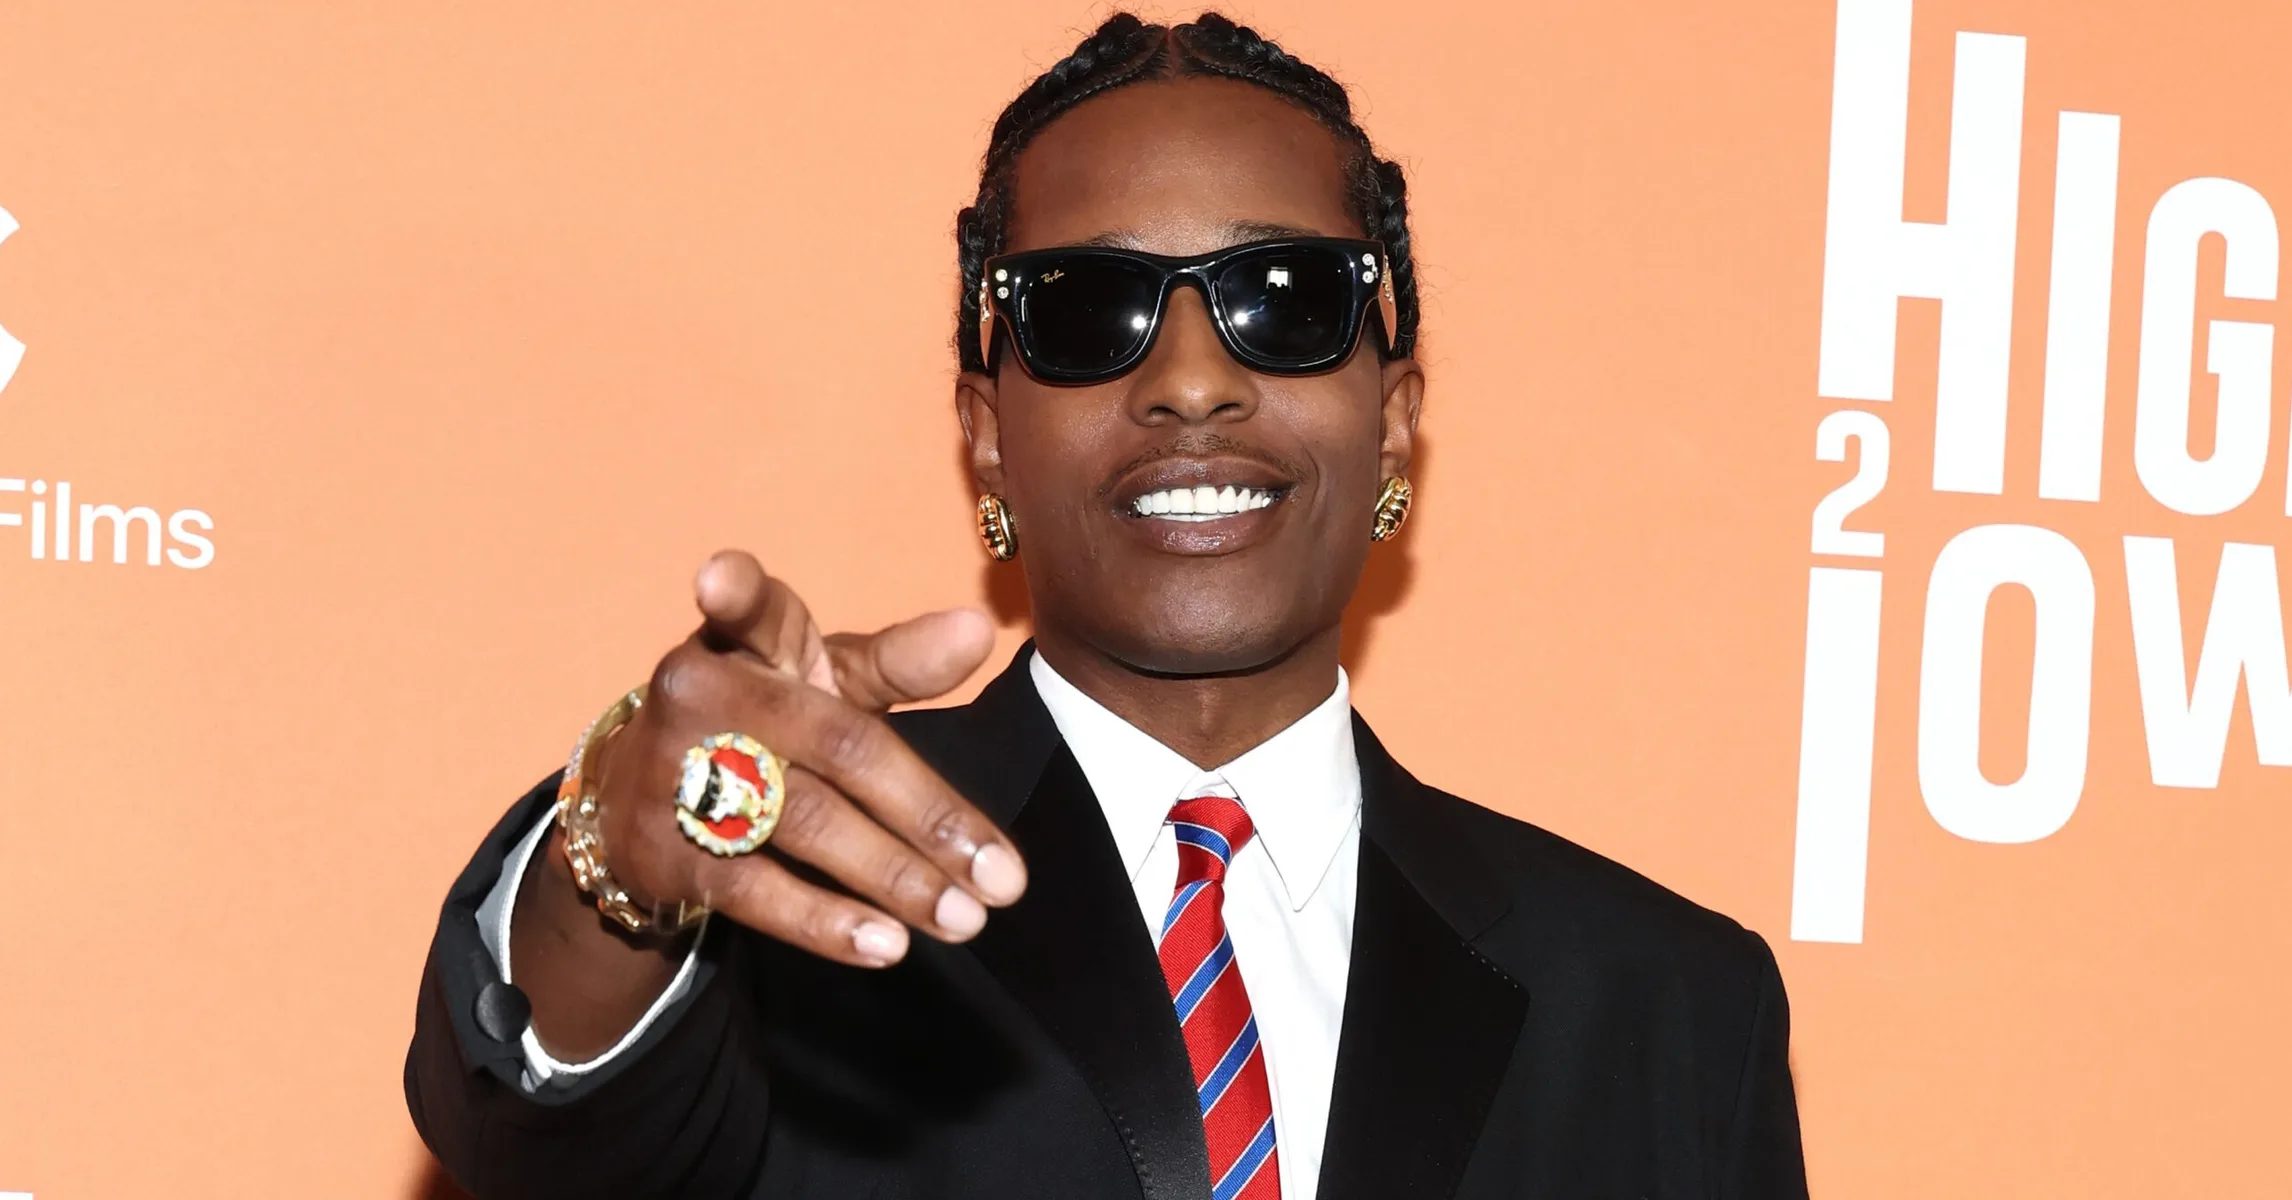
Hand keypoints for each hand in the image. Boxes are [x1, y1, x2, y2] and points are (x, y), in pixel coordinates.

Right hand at [585, 550, 1026, 966]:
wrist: (638, 801)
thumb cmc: (763, 720)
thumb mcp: (823, 679)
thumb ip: (900, 661)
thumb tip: (979, 629)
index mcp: (746, 640)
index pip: (746, 608)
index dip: (733, 590)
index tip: (718, 579)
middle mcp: (703, 695)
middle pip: (837, 747)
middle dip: (930, 815)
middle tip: (1005, 878)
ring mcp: (675, 774)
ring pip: (805, 824)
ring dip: (893, 877)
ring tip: (964, 920)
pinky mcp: (663, 851)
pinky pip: (753, 890)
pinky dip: (824, 922)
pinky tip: (886, 945)